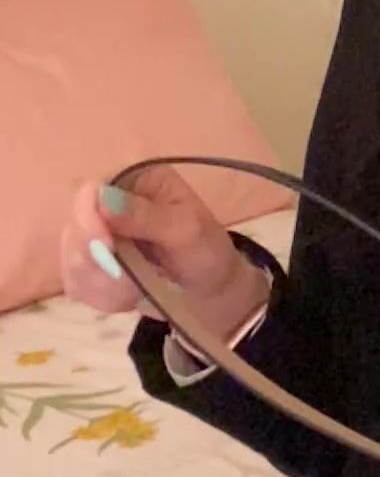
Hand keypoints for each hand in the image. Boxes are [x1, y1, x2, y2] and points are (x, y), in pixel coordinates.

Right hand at [61, 167, 268, 339]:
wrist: (209, 288)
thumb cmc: (206, 250)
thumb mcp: (187, 230)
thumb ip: (146, 215)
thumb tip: (101, 198)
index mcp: (132, 180)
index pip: (88, 190)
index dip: (88, 220)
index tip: (109, 248)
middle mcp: (106, 202)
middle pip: (73, 227)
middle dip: (99, 262)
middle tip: (131, 281)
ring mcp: (93, 234)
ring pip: (72, 260)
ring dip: (106, 284)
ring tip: (140, 288)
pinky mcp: (88, 265)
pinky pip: (76, 284)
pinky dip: (104, 296)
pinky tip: (131, 295)